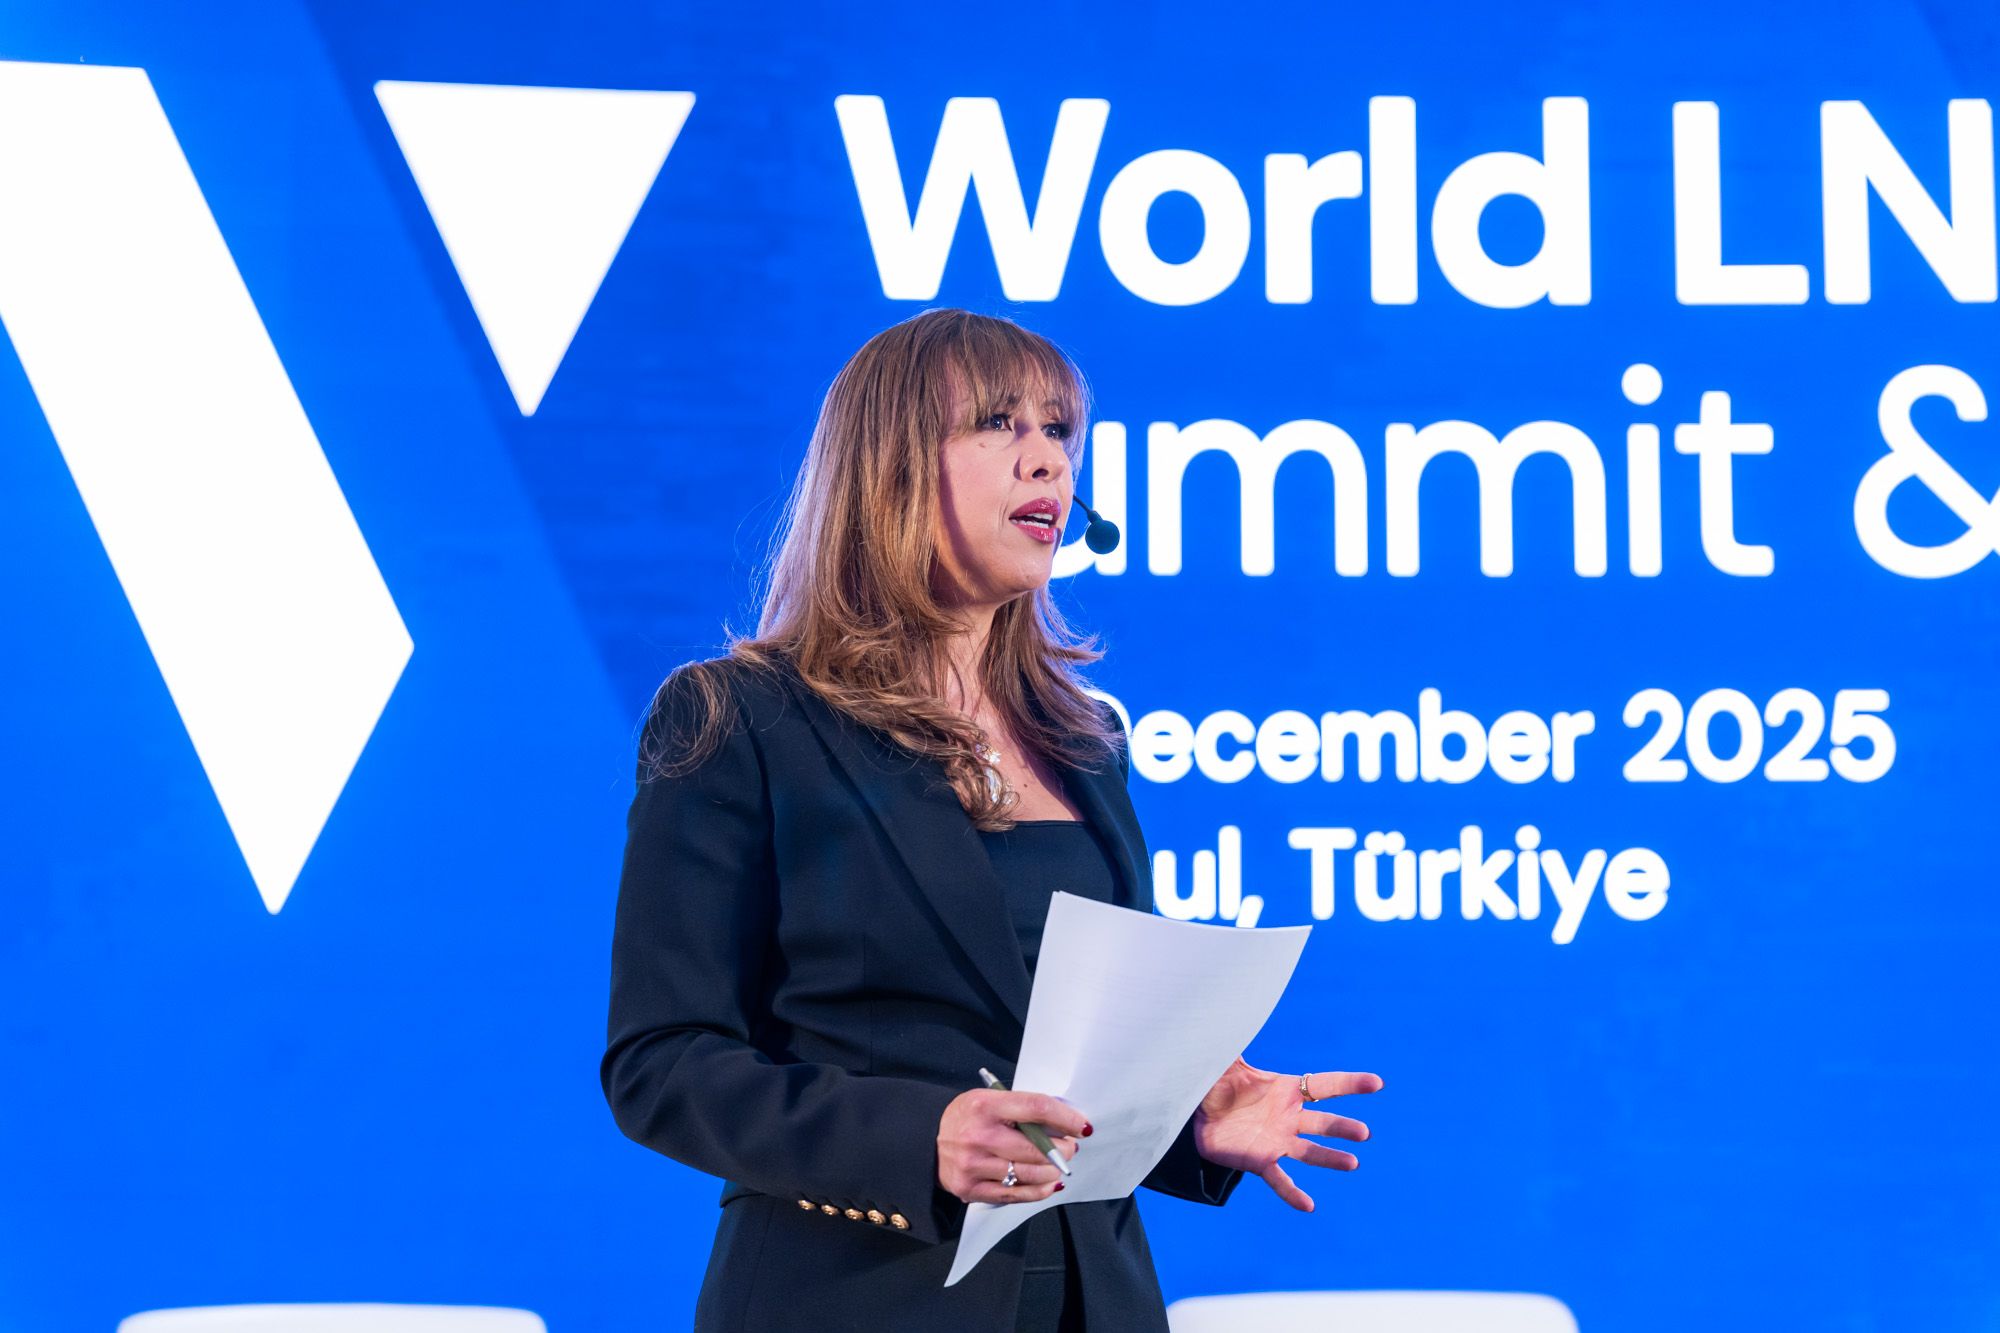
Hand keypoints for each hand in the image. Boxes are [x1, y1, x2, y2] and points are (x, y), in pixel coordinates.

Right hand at [937, 1088, 1086, 1204]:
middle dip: (1063, 1150)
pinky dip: (1038, 1191)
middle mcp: (978, 1136)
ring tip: (1058, 1165)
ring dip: (1052, 1171)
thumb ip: (1021, 1109)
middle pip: (1036, 1148)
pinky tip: (1049, 1184)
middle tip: (1070, 1148)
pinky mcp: (970, 1189)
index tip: (1083, 1126)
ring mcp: (973, 1166)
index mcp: (984, 1105)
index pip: (1035, 1108)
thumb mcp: (988, 1099)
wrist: (926, 1141)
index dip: (1065, 1118)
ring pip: (1029, 1174)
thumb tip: (1064, 1124)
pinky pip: (1015, 1195)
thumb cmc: (967, 1117)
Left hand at [1192, 1058, 1381, 1211]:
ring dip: (1330, 1159)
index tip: (1377, 1083)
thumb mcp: (1227, 1060)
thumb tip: (1238, 1006)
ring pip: (1310, 1152)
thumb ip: (1238, 1040)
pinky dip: (1293, 1193)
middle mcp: (1288, 1117)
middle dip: (1342, 1128)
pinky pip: (1280, 1179)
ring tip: (1352, 1163)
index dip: (1349, 1084)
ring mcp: (1277, 1141)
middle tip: (1363, 1133)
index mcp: (1287, 1090)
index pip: (1324, 1085)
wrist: (1198, 1113)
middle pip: (1323, 1123)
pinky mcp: (1260, 1161)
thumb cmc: (1218, 1084)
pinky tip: (1309, 1206)